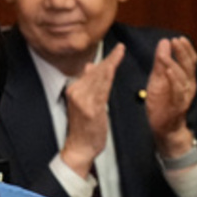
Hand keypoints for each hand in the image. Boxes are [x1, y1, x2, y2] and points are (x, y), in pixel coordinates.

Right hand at [58, 43, 125, 178]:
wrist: (79, 149)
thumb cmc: (84, 129)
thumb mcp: (83, 104)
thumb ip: (87, 85)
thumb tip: (90, 66)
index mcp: (74, 90)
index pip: (92, 71)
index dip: (105, 60)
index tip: (116, 50)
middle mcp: (76, 92)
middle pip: (96, 72)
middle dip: (110, 58)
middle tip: (121, 48)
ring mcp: (83, 100)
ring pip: (99, 78)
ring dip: (111, 63)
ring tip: (120, 52)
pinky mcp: (91, 109)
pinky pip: (102, 89)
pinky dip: (108, 76)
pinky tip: (113, 67)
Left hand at [144, 36, 196, 157]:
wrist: (164, 128)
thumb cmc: (162, 103)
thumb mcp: (158, 79)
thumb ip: (160, 62)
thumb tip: (164, 42)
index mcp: (186, 78)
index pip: (190, 60)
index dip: (186, 49)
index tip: (179, 38)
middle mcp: (188, 86)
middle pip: (189, 65)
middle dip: (182, 52)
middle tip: (175, 41)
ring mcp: (184, 96)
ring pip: (182, 77)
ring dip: (174, 64)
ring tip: (165, 55)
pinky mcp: (176, 106)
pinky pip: (177, 91)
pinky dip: (173, 80)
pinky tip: (168, 71)